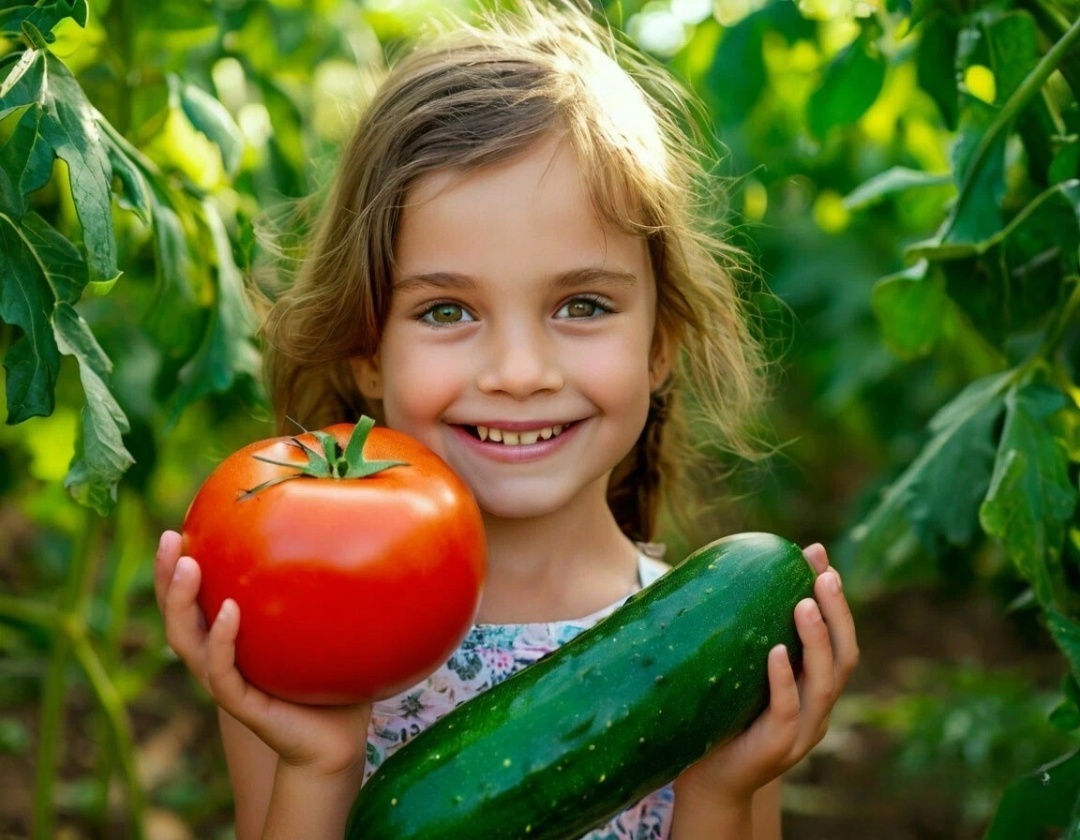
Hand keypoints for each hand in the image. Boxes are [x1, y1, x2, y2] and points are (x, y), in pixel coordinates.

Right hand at [153, 530, 371, 776]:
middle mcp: (219, 659)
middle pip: (177, 617)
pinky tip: (228, 612)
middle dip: (166, 578)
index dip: (176, 570)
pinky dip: (222, 640)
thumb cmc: (331, 681)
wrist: (336, 741)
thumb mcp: (320, 628)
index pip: (192, 601)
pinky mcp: (242, 705)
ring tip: (189, 565)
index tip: (176, 528)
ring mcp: (227, 682)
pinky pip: (223, 671)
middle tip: (168, 539)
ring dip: (183, 602)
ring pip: (188, 642)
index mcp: (230, 641)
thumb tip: (348, 531)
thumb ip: (321, 589)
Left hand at [674, 543, 858, 806]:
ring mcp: (803, 731)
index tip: (817, 554)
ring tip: (804, 603)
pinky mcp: (778, 748)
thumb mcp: (735, 667)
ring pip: (825, 682)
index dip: (832, 596)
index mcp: (813, 686)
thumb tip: (723, 569)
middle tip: (823, 573)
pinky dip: (785, 680)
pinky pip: (789, 711)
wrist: (705, 780)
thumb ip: (741, 631)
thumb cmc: (718, 716)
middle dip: (838, 612)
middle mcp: (817, 707)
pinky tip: (776, 653)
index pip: (836, 636)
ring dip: (817, 640)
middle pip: (844, 656)